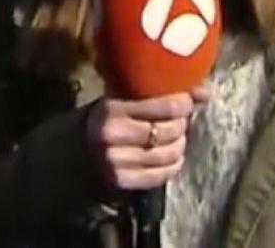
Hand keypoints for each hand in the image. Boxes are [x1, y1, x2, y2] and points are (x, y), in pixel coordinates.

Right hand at [86, 87, 207, 191]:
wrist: (69, 150)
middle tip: (180, 120)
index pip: (164, 106)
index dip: (184, 103)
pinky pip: (161, 175)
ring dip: (180, 144)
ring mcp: (117, 162)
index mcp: (112, 110)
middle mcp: (114, 137)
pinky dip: (173, 164)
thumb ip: (159, 94)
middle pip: (169, 131)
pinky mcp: (122, 182)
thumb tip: (205, 92)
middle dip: (182, 124)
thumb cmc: (103, 117)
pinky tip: (172, 157)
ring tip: (176, 137)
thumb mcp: (122, 98)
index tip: (186, 101)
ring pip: (168, 154)